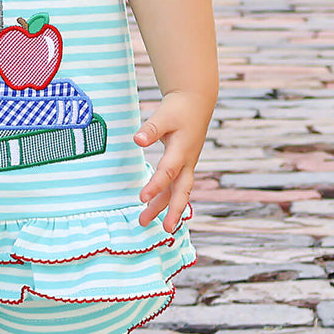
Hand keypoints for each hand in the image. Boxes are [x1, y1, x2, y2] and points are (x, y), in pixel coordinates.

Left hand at [133, 91, 207, 231]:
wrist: (196, 103)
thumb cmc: (179, 109)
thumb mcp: (164, 114)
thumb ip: (151, 129)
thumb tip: (137, 140)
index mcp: (182, 150)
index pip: (167, 172)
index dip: (155, 185)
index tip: (141, 198)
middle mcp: (187, 161)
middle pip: (181, 190)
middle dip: (172, 210)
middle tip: (165, 230)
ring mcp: (187, 165)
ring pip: (177, 191)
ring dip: (163, 207)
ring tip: (145, 221)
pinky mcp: (183, 165)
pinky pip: (176, 185)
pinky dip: (166, 198)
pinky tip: (154, 207)